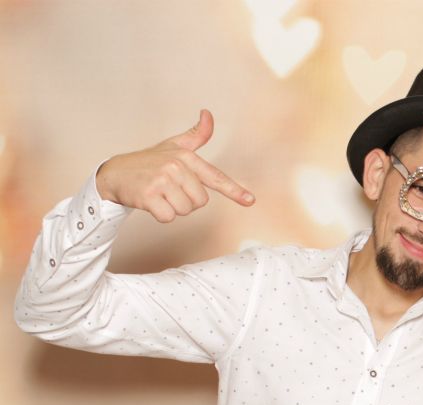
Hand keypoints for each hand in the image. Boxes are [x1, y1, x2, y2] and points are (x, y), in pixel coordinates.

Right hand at [96, 109, 253, 222]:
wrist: (115, 173)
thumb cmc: (149, 162)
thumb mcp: (173, 146)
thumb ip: (196, 135)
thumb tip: (208, 113)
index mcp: (186, 157)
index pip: (215, 177)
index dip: (234, 191)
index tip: (251, 201)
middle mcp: (176, 167)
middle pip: (200, 202)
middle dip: (186, 202)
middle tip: (169, 190)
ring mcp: (162, 180)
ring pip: (185, 211)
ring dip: (173, 208)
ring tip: (160, 194)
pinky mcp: (149, 195)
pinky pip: (168, 217)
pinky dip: (160, 215)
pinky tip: (150, 202)